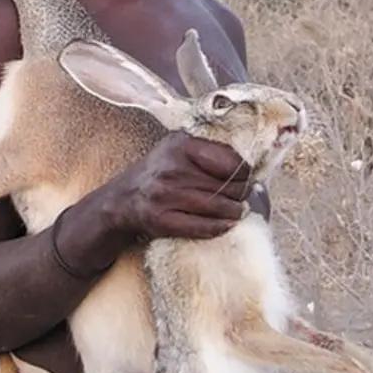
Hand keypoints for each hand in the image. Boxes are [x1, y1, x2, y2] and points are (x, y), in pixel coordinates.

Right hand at [105, 131, 267, 241]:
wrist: (124, 197)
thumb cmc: (160, 170)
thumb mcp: (178, 147)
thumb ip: (208, 148)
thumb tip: (248, 165)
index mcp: (180, 145)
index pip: (229, 161)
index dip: (244, 172)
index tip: (246, 177)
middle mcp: (172, 169)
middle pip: (226, 186)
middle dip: (241, 194)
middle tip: (243, 196)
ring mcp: (165, 196)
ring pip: (217, 207)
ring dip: (234, 212)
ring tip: (237, 211)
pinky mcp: (161, 220)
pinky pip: (201, 226)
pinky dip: (218, 227)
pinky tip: (226, 225)